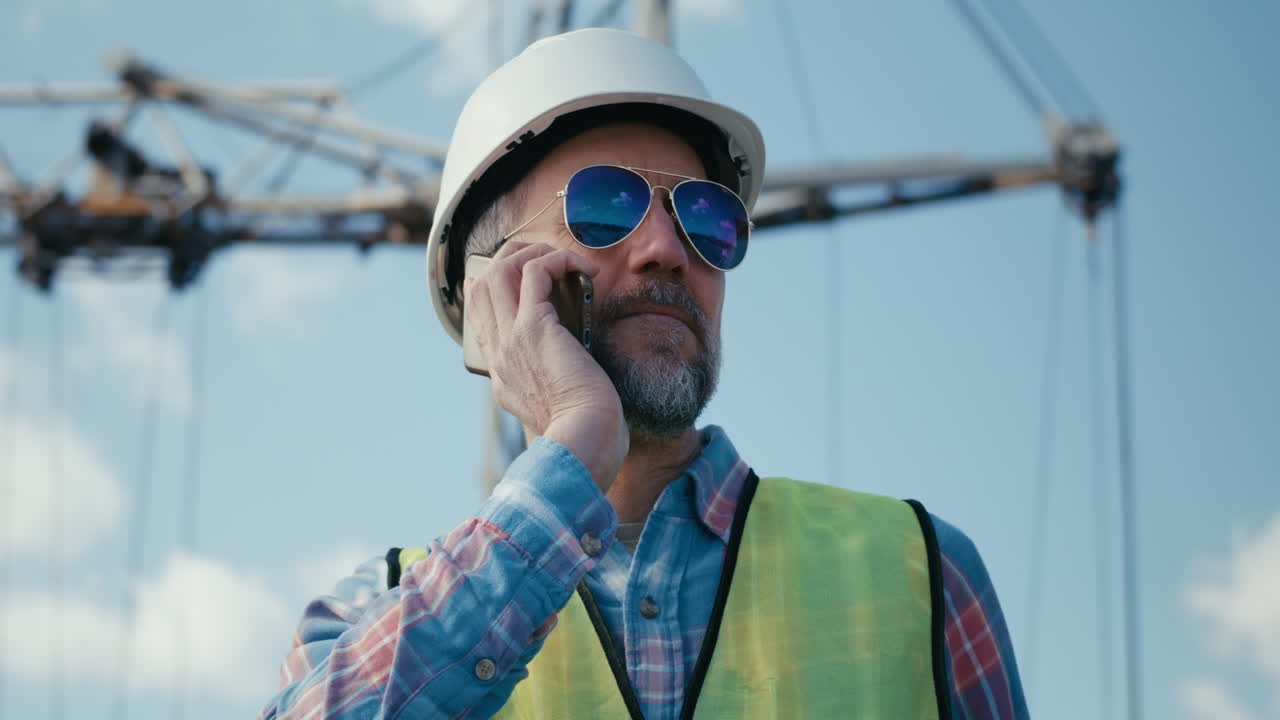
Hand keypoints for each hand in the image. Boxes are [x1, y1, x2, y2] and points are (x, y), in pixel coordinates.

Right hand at [464, 241, 627, 491]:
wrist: (585, 443)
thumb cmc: (587, 434)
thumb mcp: (559, 409)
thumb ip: (558, 386)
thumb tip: (577, 368)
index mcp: (501, 374)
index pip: (480, 317)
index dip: (495, 287)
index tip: (524, 276)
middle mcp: (499, 354)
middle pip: (482, 285)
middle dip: (510, 258)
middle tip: (546, 257)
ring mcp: (510, 339)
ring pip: (499, 270)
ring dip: (531, 252)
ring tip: (564, 259)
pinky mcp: (534, 328)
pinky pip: (534, 271)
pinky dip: (557, 259)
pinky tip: (584, 269)